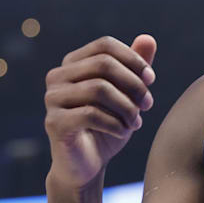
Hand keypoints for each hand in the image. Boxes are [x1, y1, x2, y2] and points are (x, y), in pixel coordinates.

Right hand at [44, 35, 155, 190]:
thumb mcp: (127, 95)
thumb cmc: (108, 125)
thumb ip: (135, 67)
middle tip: (148, 104)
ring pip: (99, 89)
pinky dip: (115, 123)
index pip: (104, 46)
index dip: (132, 59)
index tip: (151, 79)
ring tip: (136, 122)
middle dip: (133, 84)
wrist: (88, 164)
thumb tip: (148, 38)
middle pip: (103, 64)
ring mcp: (52, 99)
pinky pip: (91, 114)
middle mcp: (57, 76)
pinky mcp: (54, 122)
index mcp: (73, 64)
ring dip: (126, 107)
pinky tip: (124, 131)